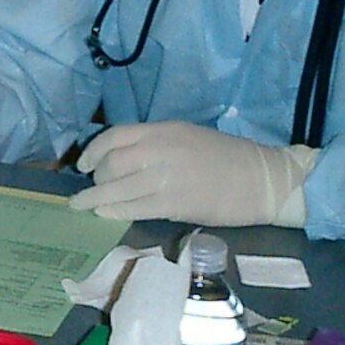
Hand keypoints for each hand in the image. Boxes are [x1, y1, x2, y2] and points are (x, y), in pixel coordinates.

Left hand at [69, 121, 316, 226]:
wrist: (264, 180)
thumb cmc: (228, 158)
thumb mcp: (187, 136)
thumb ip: (154, 144)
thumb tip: (122, 159)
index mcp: (164, 130)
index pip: (115, 136)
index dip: (93, 151)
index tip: (82, 164)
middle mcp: (160, 150)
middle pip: (111, 163)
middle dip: (96, 178)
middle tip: (93, 188)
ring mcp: (166, 177)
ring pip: (118, 188)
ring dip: (95, 199)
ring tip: (81, 205)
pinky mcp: (174, 203)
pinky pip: (134, 207)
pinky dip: (115, 211)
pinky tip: (105, 214)